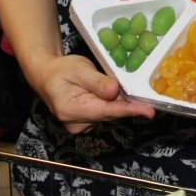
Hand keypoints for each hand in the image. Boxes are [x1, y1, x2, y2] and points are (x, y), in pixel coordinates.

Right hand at [29, 53, 154, 133]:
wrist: (46, 76)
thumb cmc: (61, 70)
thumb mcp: (79, 69)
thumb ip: (97, 81)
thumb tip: (115, 91)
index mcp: (71, 109)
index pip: (106, 111)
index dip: (129, 110)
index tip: (149, 111)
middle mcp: (75, 123)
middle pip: (109, 114)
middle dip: (125, 103)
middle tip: (141, 91)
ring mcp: (79, 126)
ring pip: (107, 114)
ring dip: (117, 103)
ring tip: (117, 86)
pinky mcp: (84, 124)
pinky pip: (103, 115)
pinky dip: (110, 105)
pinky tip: (109, 94)